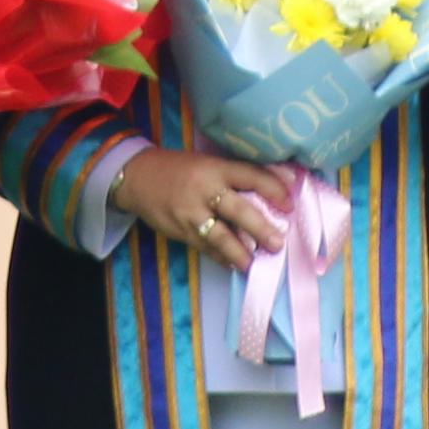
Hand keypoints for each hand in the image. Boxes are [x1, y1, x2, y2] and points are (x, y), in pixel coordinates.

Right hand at [116, 143, 298, 265]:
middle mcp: (204, 190)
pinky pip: (204, 247)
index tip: (290, 205)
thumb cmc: (182, 170)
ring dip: (240, 252)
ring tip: (253, 263)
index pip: (250, 176)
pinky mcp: (179, 231)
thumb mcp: (209, 164)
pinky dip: (221, 257)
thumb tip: (279, 188)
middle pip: (238, 210)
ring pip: (219, 236)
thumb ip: (237, 177)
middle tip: (278, 244)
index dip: (273, 189)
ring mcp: (190, 213)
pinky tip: (233, 264)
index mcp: (216, 168)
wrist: (137, 177)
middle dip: (261, 228)